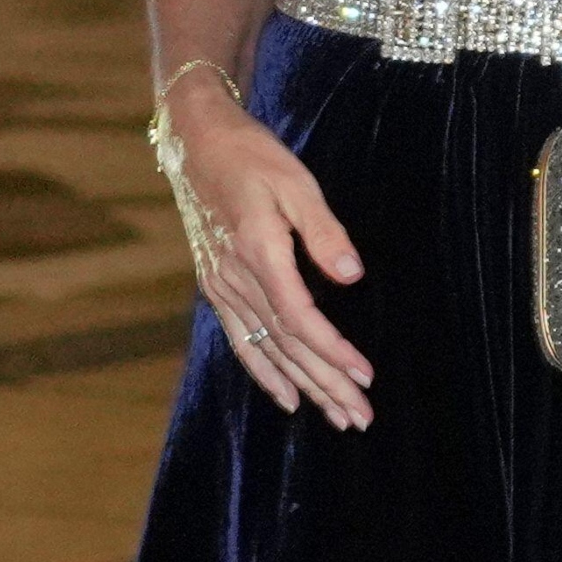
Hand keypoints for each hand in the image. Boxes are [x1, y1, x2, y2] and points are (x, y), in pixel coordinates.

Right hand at [168, 88, 372, 426]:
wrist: (198, 144)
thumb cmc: (253, 157)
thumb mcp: (296, 182)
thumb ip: (324, 232)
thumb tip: (351, 276)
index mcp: (259, 251)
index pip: (299, 317)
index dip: (331, 351)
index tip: (364, 375)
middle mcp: (236, 278)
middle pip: (287, 344)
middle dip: (326, 384)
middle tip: (361, 416)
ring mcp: (222, 286)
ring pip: (267, 349)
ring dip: (304, 387)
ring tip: (338, 417)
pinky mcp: (216, 287)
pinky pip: (241, 340)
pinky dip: (265, 373)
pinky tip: (288, 398)